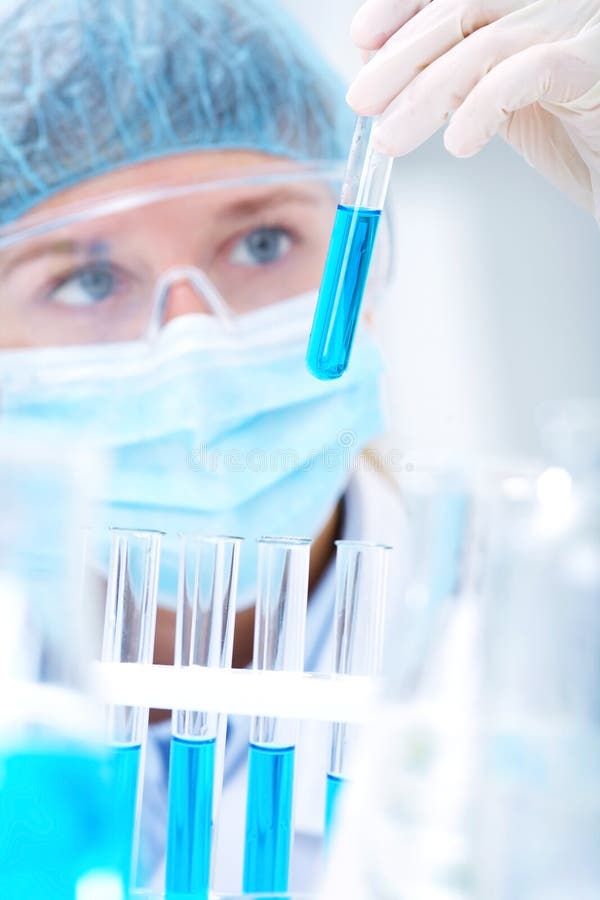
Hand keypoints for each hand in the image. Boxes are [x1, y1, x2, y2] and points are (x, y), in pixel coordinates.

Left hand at [347, 0, 599, 217]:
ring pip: (486, 44)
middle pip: (462, 9)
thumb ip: (459, 75)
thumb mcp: (502, 98)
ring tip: (391, 139)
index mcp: (528, 1)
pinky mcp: (595, 63)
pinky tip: (458, 143)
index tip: (363, 40)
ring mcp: (579, 24)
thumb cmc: (574, 136)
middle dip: (401, 60)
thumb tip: (388, 70)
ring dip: (426, 96)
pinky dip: (482, 108)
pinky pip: (529, 73)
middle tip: (363, 102)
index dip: (403, 6)